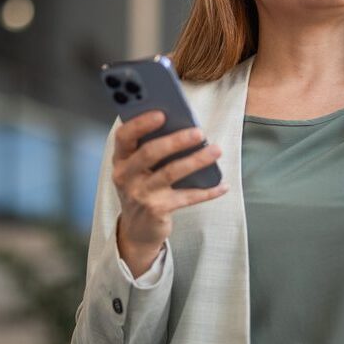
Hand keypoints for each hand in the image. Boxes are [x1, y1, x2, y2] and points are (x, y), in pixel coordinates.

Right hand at [111, 111, 228, 275]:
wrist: (137, 230)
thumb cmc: (143, 188)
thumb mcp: (139, 169)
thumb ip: (152, 148)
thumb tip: (184, 126)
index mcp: (121, 159)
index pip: (124, 136)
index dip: (141, 123)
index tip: (162, 113)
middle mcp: (126, 176)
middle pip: (150, 153)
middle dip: (176, 140)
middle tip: (199, 132)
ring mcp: (140, 194)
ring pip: (171, 173)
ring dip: (196, 160)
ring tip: (216, 150)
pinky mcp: (157, 210)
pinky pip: (187, 197)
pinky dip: (208, 191)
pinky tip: (223, 185)